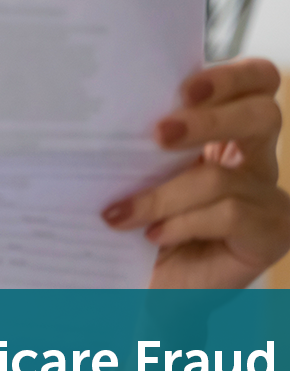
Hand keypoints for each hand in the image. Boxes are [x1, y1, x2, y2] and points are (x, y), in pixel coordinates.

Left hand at [102, 58, 289, 287]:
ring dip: (164, 195)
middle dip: (209, 119)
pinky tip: (154, 236)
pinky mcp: (272, 233)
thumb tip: (98, 110)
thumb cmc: (137, 227)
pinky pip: (229, 214)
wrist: (148, 294)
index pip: (256, 81)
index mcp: (227, 132)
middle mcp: (255, 159)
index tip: (184, 87)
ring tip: (120, 213)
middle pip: (263, 114)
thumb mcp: (137, 175)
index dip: (231, 76)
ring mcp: (269, 197)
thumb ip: (139, 143)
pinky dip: (182, 223)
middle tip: (159, 133)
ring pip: (223, 176)